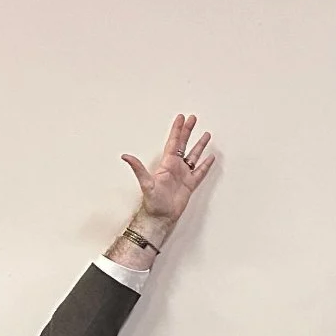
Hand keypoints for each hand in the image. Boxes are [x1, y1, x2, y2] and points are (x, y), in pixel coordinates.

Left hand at [121, 113, 216, 237]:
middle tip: (193, 118)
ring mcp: (183, 175)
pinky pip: (200, 172)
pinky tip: (210, 157)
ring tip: (206, 134)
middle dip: (188, 131)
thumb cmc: (153, 202)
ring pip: (194, 156)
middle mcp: (175, 167)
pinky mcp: (190, 185)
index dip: (177, 130)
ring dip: (199, 145)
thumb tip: (125, 156)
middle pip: (184, 144)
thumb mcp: (145, 183)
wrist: (161, 217)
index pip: (174, 142)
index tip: (181, 118)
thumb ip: (138, 168)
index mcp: (166, 164)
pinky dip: (206, 164)